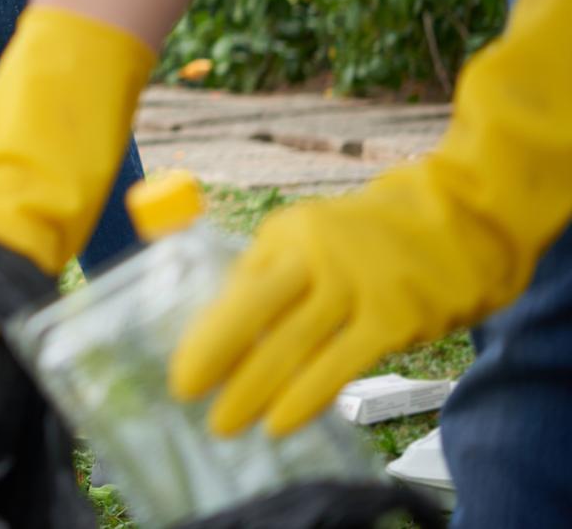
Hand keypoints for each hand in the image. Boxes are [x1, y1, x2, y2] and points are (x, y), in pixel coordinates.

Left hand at [172, 0, 571, 435]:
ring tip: (226, 423)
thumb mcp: (309, 237)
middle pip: (252, 311)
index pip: (235, 288)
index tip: (182, 368)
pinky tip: (279, 421)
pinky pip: (339, 364)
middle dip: (215, 357)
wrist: (459, 218)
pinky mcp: (393, 317)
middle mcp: (314, 255)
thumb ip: (270, 273)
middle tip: (185, 393)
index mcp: (285, 234)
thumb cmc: (368, 238)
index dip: (206, 333)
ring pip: (292, 344)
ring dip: (253, 388)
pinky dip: (305, 396)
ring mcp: (355, 285)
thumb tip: (220, 327)